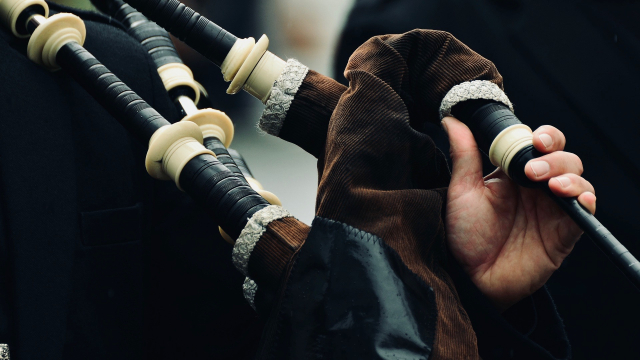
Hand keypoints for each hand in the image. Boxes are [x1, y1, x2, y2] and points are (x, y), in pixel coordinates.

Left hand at [442, 117, 595, 310]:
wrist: (471, 278)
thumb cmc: (465, 235)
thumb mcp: (461, 190)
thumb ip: (464, 154)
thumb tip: (452, 119)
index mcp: (513, 173)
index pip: (538, 143)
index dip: (542, 136)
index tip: (532, 139)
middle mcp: (536, 187)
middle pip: (563, 156)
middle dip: (554, 156)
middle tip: (532, 170)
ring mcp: (552, 208)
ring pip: (577, 178)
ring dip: (568, 175)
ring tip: (548, 184)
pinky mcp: (564, 232)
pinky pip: (585, 211)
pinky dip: (586, 199)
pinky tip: (575, 198)